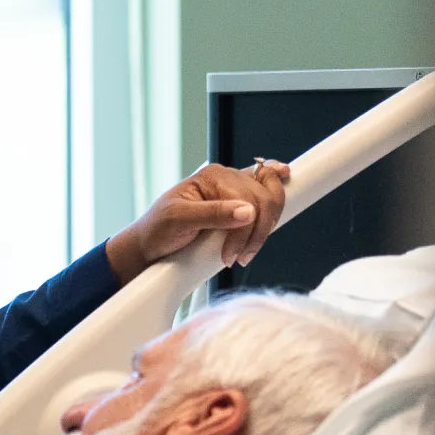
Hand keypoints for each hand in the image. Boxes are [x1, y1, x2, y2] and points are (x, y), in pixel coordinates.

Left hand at [105, 159, 290, 282]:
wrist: (148, 246)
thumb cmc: (158, 231)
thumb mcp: (179, 221)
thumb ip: (213, 214)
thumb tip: (247, 211)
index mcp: (212, 177)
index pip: (248, 196)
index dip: (247, 230)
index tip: (237, 255)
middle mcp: (225, 178)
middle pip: (264, 198)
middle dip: (256, 233)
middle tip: (237, 258)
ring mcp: (233, 188)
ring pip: (270, 197)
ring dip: (266, 227)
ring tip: (243, 252)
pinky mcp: (237, 202)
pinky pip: (265, 185)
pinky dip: (277, 184)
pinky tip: (285, 177)